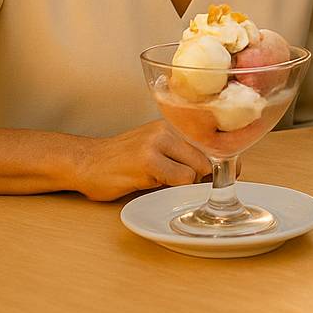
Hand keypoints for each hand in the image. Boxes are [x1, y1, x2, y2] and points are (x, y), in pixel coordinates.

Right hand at [71, 120, 214, 201]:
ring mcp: (157, 143)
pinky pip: (180, 179)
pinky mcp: (147, 160)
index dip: (223, 161)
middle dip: (207, 177)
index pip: (213, 141)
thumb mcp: (156, 149)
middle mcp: (167, 129)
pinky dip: (175, 189)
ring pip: (198, 169)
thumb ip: (183, 154)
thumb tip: (219, 171)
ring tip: (165, 182)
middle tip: (192, 186)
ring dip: (188, 184)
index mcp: (172, 124)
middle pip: (209, 156)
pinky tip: (155, 184)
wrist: (86, 162)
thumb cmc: (122, 160)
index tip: (227, 174)